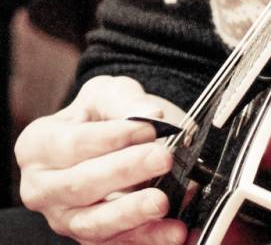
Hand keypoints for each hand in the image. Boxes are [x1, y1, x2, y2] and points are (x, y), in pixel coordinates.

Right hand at [15, 76, 187, 244]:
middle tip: (162, 159)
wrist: (116, 143)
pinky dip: (151, 239)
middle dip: (125, 172)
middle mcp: (44, 188)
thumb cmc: (103, 117)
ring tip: (162, 201)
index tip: (148, 128)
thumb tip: (151, 114)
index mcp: (39, 147)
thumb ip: (126, 100)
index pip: (71, 144)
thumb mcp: (109, 95)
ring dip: (131, 214)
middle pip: (80, 186)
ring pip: (94, 224)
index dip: (112, 137)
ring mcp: (66, 219)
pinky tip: (176, 230)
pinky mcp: (93, 240)